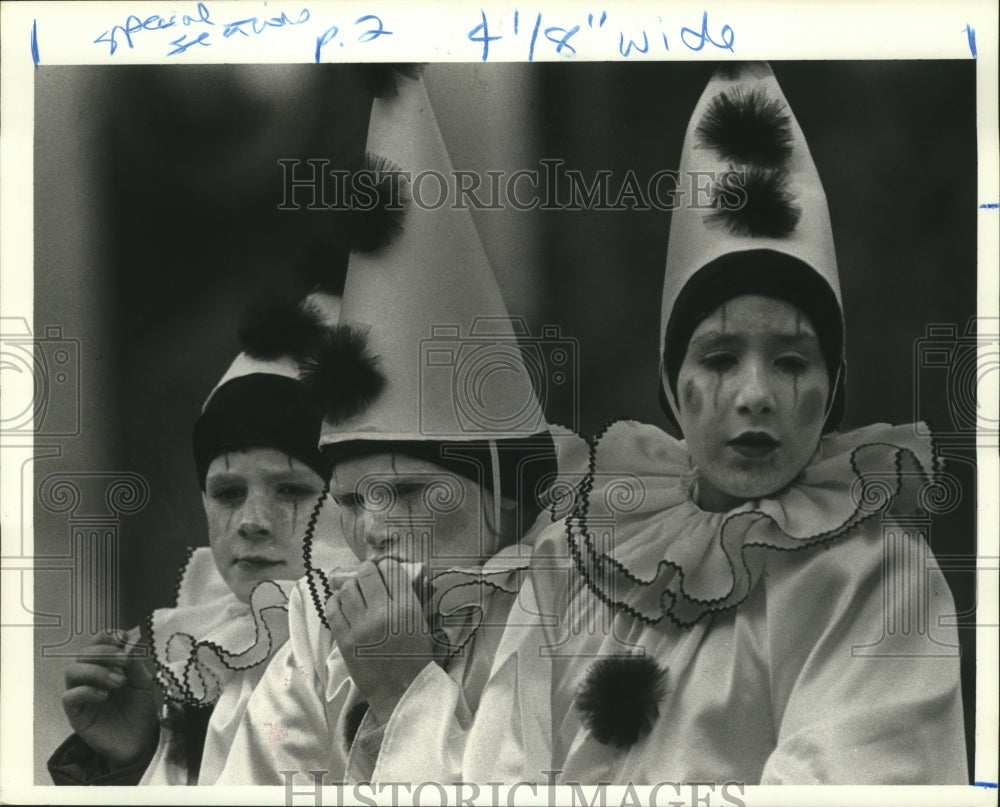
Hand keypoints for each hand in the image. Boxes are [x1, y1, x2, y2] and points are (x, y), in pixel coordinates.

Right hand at [62, 629, 159, 768]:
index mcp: (105, 665)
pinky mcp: (75, 713)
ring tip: (118, 681)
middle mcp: (89, 677)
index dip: (106, 637)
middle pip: (83, 654)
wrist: (140, 739)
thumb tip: (129, 639)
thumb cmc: (140, 708)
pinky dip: (87, 691)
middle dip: (104, 652)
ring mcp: (81, 694)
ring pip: (72, 671)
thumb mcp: (142, 681)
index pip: (96, 642)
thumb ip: (134, 662)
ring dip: (97, 671)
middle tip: (124, 661)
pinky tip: (104, 695)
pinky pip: (69, 697)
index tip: (122, 638)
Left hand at [327, 559, 436, 722]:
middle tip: (367, 575)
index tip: (385, 569)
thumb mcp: (420, 622)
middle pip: (366, 575)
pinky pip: (333, 609)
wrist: (400, 691)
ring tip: (355, 592)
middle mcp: (383, 614)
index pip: (392, 570)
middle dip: (366, 571)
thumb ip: (406, 597)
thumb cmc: (415, 657)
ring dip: (351, 586)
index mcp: (407, 608)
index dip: (387, 566)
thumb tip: (391, 573)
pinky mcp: (344, 640)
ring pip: (347, 589)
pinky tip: (342, 603)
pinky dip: (336, 601)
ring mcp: (361, 627)